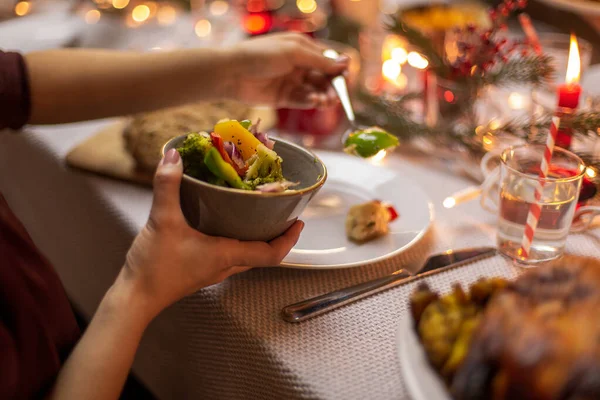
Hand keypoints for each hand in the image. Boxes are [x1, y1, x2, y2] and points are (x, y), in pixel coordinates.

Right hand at [117, 149, 302, 319]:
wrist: (134, 297)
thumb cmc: (154, 267)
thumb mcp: (161, 220)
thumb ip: (167, 186)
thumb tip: (173, 155)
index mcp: (226, 255)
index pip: (271, 254)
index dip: (289, 239)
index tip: (299, 222)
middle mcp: (226, 266)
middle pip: (263, 253)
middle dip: (277, 234)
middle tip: (282, 212)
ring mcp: (214, 270)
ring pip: (246, 255)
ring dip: (257, 237)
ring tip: (258, 213)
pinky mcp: (202, 270)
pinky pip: (229, 254)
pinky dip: (237, 239)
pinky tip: (224, 222)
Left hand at [226, 32, 348, 108]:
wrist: (232, 73)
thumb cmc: (261, 55)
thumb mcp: (294, 52)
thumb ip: (320, 60)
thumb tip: (346, 62)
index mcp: (302, 48)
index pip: (327, 60)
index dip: (338, 70)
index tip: (346, 80)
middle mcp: (298, 65)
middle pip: (323, 78)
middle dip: (332, 87)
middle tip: (336, 97)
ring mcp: (291, 82)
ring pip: (314, 91)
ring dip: (323, 96)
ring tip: (325, 101)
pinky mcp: (283, 98)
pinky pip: (302, 101)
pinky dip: (310, 102)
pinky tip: (314, 102)